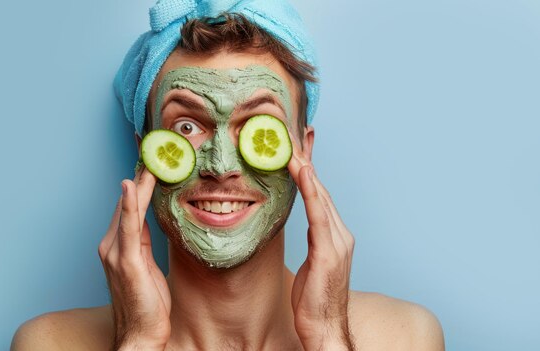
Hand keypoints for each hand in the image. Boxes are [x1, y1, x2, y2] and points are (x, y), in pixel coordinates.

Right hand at [98, 166, 170, 350]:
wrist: (140, 335)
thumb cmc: (145, 305)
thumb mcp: (146, 267)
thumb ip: (142, 243)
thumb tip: (144, 222)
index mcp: (117, 247)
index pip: (128, 208)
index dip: (138, 184)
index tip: (148, 161)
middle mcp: (111, 246)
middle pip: (127, 204)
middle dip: (139, 176)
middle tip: (151, 148)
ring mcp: (115, 253)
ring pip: (128, 209)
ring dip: (138, 182)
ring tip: (149, 158)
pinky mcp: (125, 261)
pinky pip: (128, 227)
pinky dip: (128, 204)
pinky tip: (131, 186)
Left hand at [287, 138, 355, 350]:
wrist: (325, 328)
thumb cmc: (315, 299)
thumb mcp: (312, 262)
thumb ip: (312, 239)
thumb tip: (302, 223)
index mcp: (334, 235)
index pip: (318, 194)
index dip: (309, 168)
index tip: (299, 145)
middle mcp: (340, 233)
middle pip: (320, 188)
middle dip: (308, 159)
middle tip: (296, 132)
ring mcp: (337, 242)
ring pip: (320, 196)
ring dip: (307, 168)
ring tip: (294, 144)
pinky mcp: (329, 252)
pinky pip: (318, 215)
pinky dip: (311, 191)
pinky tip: (303, 172)